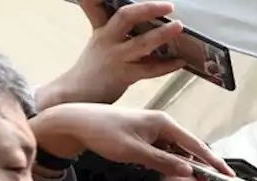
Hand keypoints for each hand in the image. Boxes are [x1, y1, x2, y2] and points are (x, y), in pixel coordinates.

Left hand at [30, 105, 233, 178]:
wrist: (77, 122)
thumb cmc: (104, 134)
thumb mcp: (135, 152)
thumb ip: (164, 162)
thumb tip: (189, 172)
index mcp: (164, 123)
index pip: (197, 145)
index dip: (214, 162)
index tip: (229, 176)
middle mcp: (163, 123)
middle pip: (191, 147)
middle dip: (203, 165)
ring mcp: (154, 129)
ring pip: (179, 150)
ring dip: (188, 165)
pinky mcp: (146, 135)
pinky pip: (167, 149)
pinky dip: (174, 161)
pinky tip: (175, 171)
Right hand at [38, 1, 184, 108]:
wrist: (75, 95)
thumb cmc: (93, 69)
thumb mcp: (100, 41)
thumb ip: (114, 28)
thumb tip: (137, 18)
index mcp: (102, 29)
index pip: (97, 4)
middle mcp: (107, 39)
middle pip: (126, 17)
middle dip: (148, 9)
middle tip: (169, 6)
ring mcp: (115, 58)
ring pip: (141, 43)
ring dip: (162, 34)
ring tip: (179, 27)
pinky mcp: (123, 76)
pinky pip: (149, 70)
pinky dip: (166, 66)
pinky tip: (180, 61)